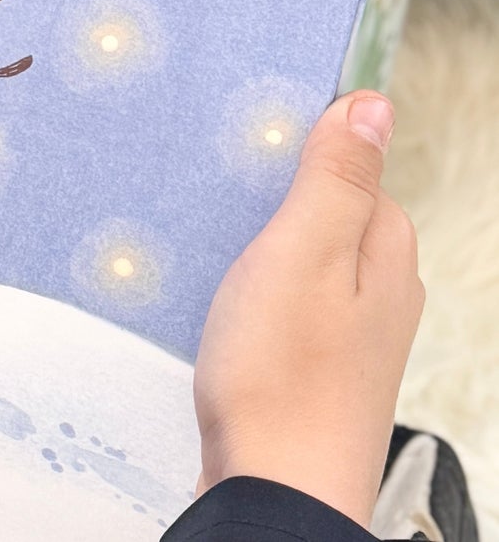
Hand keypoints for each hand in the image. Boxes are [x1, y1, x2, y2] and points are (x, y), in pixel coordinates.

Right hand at [192, 90, 423, 527]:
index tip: (249, 143)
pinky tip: (217, 296)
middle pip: (329, 214)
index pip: (357, 172)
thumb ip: (337, 177)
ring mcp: (346, 337)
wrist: (272, 490)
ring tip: (208, 241)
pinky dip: (251, 287)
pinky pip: (284, 300)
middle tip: (219, 191)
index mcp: (385, 257)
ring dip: (258, 243)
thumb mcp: (303, 250)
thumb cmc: (284, 376)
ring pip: (303, 259)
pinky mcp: (309, 366)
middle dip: (276, 197)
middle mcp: (378, 296)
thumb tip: (374, 104)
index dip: (304, 150)